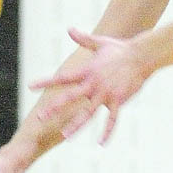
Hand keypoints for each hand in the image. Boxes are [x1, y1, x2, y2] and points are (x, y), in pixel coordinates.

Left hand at [30, 27, 148, 143]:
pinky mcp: (119, 100)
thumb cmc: (121, 49)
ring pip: (88, 112)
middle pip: (70, 97)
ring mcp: (106, 93)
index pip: (62, 78)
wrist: (142, 55)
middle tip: (41, 117)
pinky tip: (101, 143)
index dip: (46, 82)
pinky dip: (107, 132)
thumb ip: (83, 38)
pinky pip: (112, 119)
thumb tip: (70, 29)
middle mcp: (93, 84)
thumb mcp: (100, 43)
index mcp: (87, 71)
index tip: (31, 87)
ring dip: (76, 125)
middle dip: (55, 108)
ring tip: (65, 136)